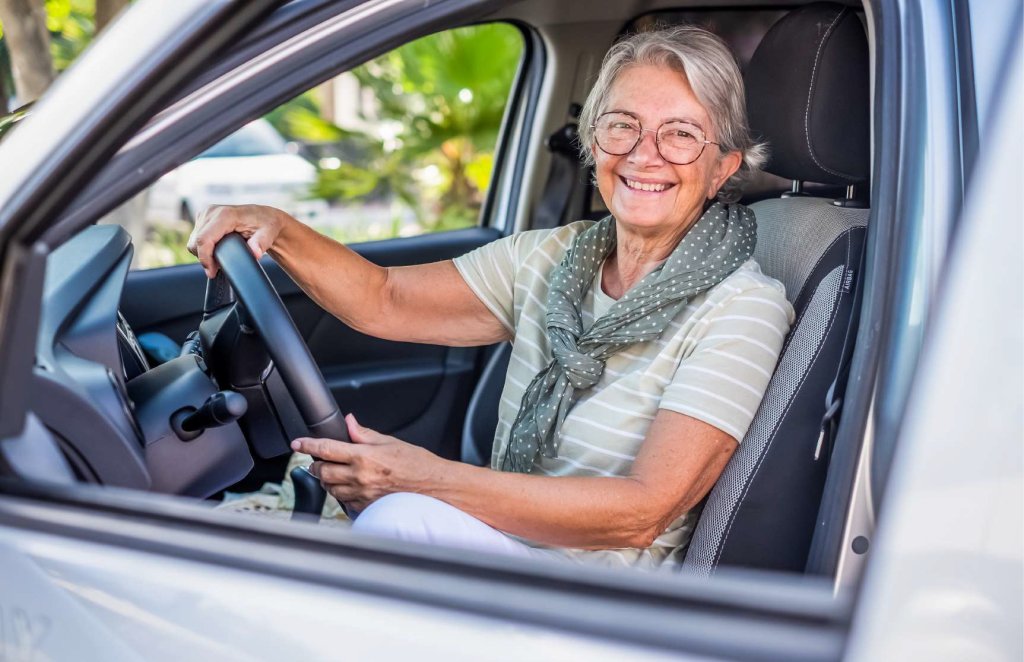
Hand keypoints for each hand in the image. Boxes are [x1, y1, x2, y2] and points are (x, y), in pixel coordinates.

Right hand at [186, 204, 291, 277]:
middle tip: (219, 267)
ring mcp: (206, 213)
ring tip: (221, 257)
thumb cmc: (267, 225)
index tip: (212, 272)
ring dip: (204, 252)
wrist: (265, 217)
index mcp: (225, 214)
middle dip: (205, 258)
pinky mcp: (203, 217)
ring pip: (194, 240)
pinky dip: (204, 247)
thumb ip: (261, 244)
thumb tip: (255, 253)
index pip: (204, 239)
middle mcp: (212, 211)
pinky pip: (196, 237)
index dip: (205, 258)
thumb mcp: (268, 234)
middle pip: (196, 241)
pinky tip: (217, 249)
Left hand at [291, 414, 440, 512]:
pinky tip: (351, 487)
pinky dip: (342, 493)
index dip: (307, 444)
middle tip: (320, 460)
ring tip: (336, 473)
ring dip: (328, 480)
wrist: (435, 487)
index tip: (297, 443)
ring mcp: (361, 495)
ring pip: (330, 488)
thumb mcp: (391, 442)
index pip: (326, 449)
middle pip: (322, 471)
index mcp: (364, 456)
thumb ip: (364, 434)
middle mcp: (360, 477)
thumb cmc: (419, 464)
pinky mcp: (366, 508)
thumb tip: (349, 422)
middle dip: (316, 465)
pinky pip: (344, 501)